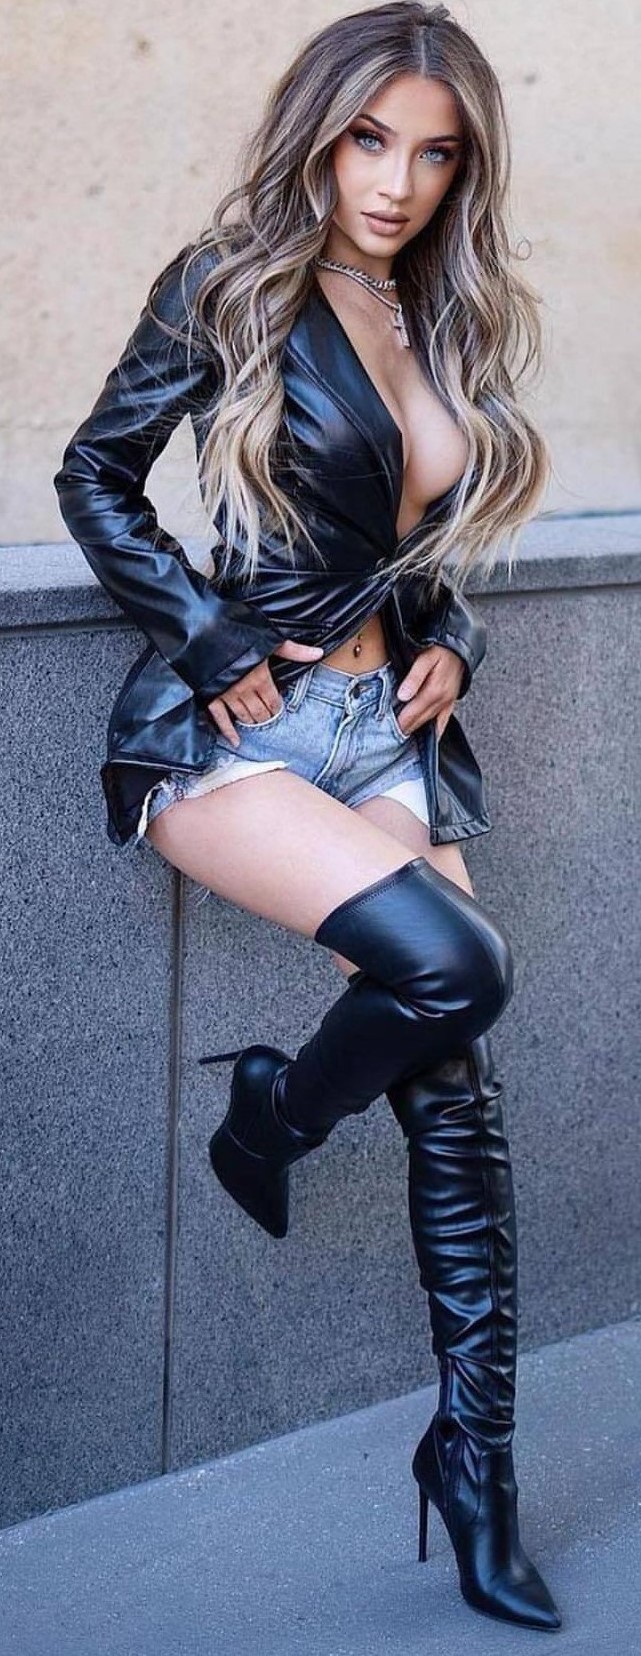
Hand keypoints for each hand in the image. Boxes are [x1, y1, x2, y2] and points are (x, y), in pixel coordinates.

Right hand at [206, 638, 323, 745]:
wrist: (208, 628)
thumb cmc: (241, 632)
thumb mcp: (271, 640)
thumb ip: (295, 651)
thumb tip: (318, 653)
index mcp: (260, 678)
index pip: (273, 702)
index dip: (277, 708)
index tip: (278, 710)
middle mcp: (244, 690)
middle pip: (259, 713)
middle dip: (266, 718)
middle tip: (269, 720)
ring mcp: (226, 695)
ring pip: (243, 716)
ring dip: (251, 723)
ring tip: (256, 726)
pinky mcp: (211, 696)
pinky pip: (220, 718)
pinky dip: (228, 732)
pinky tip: (235, 741)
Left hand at [394, 644, 463, 740]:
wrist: (461, 647)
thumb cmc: (441, 650)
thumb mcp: (425, 658)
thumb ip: (414, 677)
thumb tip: (402, 696)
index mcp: (434, 691)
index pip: (411, 713)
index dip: (398, 723)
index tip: (385, 730)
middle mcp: (442, 700)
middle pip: (419, 721)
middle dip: (404, 729)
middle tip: (389, 738)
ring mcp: (448, 703)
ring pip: (429, 722)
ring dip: (415, 729)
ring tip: (401, 737)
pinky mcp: (451, 702)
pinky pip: (443, 721)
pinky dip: (435, 731)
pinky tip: (428, 737)